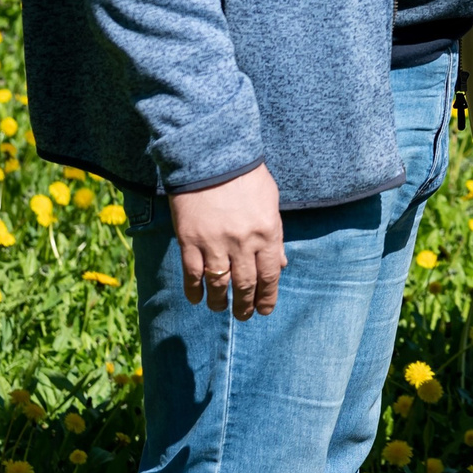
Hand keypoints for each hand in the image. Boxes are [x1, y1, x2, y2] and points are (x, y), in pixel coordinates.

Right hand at [168, 163, 285, 319]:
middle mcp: (243, 243)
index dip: (268, 296)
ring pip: (219, 284)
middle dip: (246, 305)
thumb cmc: (246, 176)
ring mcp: (215, 243)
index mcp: (267, 232)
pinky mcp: (190, 241)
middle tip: (244, 316)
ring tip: (220, 308)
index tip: (265, 309)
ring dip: (220, 302)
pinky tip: (197, 299)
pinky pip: (193, 274)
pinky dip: (195, 290)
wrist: (211, 156)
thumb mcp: (270, 202)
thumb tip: (282, 263)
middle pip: (246, 285)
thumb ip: (276, 235)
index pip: (271, 274)